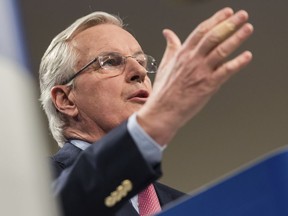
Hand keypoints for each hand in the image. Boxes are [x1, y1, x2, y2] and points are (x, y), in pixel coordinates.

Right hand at [137, 8, 253, 144]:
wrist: (162, 111)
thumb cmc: (164, 91)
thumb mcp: (165, 64)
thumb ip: (171, 47)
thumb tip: (167, 32)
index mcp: (182, 54)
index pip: (201, 31)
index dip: (215, 20)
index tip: (227, 12)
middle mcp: (192, 60)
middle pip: (213, 37)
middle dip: (229, 24)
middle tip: (242, 15)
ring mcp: (200, 72)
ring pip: (221, 51)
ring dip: (236, 38)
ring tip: (247, 28)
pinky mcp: (207, 86)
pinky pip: (225, 71)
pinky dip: (237, 63)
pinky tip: (247, 56)